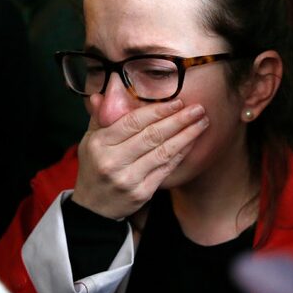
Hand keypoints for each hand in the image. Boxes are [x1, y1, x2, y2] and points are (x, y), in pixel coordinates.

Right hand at [72, 98, 208, 218]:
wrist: (93, 208)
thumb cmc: (94, 167)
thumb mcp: (90, 140)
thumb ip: (102, 114)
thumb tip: (111, 85)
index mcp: (100, 144)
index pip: (133, 122)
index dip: (158, 110)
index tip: (178, 102)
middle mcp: (113, 161)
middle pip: (152, 135)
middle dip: (178, 120)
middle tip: (198, 109)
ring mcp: (128, 179)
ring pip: (163, 152)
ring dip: (186, 135)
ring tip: (202, 123)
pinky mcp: (141, 193)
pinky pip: (165, 169)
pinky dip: (180, 154)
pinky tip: (192, 142)